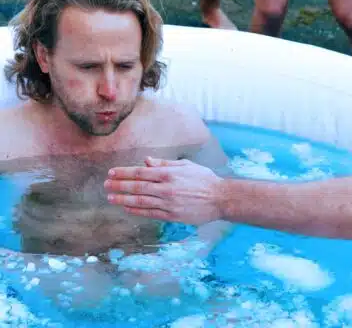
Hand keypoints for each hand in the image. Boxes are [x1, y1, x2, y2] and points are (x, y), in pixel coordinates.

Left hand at [104, 157, 223, 225]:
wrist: (220, 198)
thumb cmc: (204, 179)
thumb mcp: (186, 166)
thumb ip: (165, 164)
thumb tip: (146, 161)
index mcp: (169, 173)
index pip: (141, 172)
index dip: (124, 173)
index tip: (112, 173)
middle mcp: (166, 188)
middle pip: (137, 186)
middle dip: (119, 185)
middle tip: (106, 185)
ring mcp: (168, 203)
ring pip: (140, 201)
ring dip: (123, 199)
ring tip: (111, 198)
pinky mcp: (172, 215)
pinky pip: (150, 213)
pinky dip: (136, 210)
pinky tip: (127, 208)